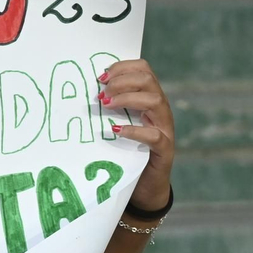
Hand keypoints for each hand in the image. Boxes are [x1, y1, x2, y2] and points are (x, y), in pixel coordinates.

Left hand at [98, 59, 174, 212]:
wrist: (146, 185)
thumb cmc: (128, 149)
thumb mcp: (120, 122)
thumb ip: (111, 105)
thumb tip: (87, 89)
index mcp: (150, 98)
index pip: (143, 69)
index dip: (122, 67)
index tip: (100, 76)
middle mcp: (160, 110)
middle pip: (149, 80)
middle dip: (123, 81)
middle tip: (102, 93)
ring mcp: (165, 129)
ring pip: (156, 101)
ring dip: (128, 99)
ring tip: (107, 105)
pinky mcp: (164, 150)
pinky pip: (155, 136)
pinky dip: (135, 130)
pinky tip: (117, 130)